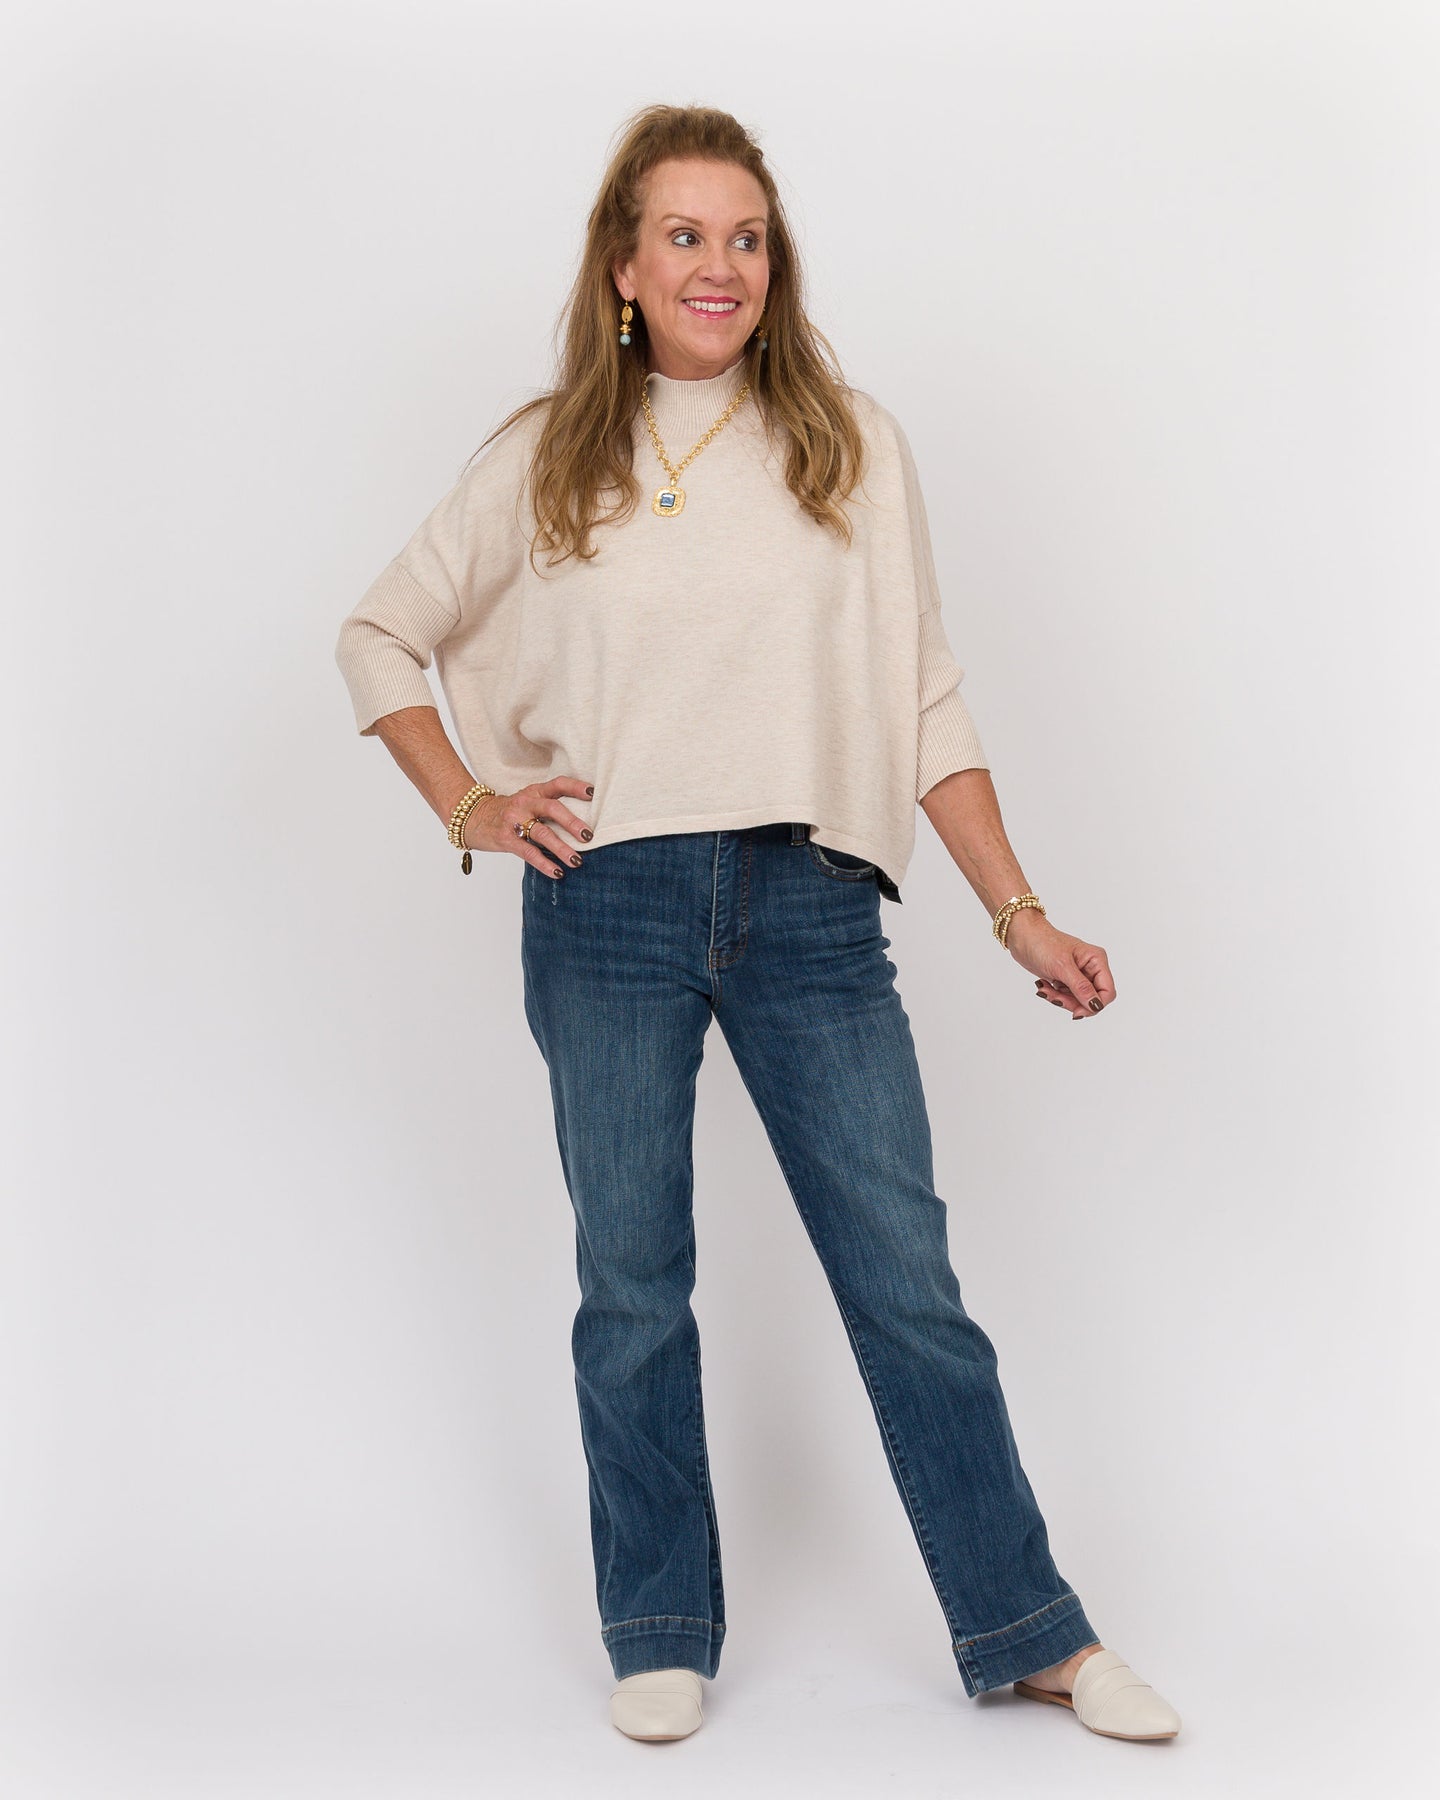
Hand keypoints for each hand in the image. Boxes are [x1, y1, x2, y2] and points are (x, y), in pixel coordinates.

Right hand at [460, 776, 593, 876]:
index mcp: (533, 792)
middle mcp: (525, 803)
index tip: (592, 793)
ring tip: (577, 861)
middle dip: (572, 822)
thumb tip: (581, 824)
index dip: (575, 787)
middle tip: (588, 836)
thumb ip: (548, 807)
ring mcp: (514, 820)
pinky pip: (528, 852)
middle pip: (552, 808)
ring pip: (542, 833)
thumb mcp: (526, 802)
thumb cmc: (507, 812)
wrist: (471, 817)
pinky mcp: (506, 839)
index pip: (557, 784)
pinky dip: (544, 863)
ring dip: (562, 848)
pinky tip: (557, 872)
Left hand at [1005, 913, 1114, 1018]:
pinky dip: (1054, 995)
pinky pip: (1066, 996)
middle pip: (1092, 999)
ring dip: (1060, 999)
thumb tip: (1096, 1005)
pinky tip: (1043, 985)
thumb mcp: (1062, 967)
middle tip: (1055, 998)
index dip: (1095, 1004)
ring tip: (1045, 989)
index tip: (1076, 1011)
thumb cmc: (1043, 943)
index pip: (1107, 991)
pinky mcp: (1066, 979)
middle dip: (1073, 1003)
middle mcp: (1091, 968)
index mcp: (1096, 960)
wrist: (1022, 936)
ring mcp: (1078, 974)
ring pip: (1077, 1000)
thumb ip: (1081, 988)